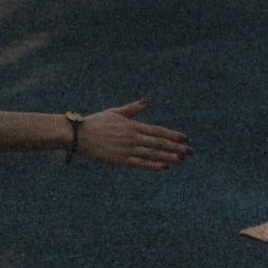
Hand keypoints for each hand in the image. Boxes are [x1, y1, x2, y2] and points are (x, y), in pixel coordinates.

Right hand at [73, 100, 190, 171]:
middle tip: (190, 151)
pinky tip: (164, 167)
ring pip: (152, 153)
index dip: (173, 135)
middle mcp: (132, 137)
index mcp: (131, 125)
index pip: (157, 131)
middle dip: (176, 147)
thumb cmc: (95, 123)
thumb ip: (133, 109)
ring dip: (168, 156)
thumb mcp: (115, 113)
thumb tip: (148, 101)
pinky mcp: (120, 160)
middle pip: (159, 143)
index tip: (186, 138)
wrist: (77, 135)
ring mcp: (126, 149)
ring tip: (181, 159)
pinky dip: (153, 165)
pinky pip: (140, 164)